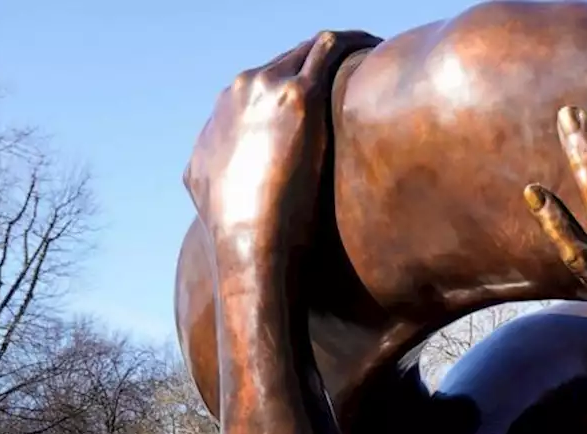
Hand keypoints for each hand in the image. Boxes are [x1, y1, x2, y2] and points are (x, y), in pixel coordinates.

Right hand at [184, 31, 379, 253]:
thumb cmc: (242, 234)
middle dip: (321, 63)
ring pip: (310, 49)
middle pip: (289, 60)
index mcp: (222, 113)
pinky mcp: (298, 94)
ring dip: (341, 48)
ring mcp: (267, 87)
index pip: (265, 83)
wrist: (247, 239)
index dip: (298, 84)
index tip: (327, 94)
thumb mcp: (211, 196)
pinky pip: (329, 48)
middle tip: (358, 71)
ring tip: (373, 54)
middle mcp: (240, 90)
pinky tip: (376, 45)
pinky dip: (353, 42)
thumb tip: (227, 181)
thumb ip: (218, 173)